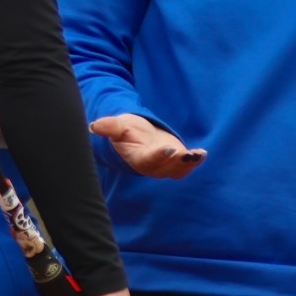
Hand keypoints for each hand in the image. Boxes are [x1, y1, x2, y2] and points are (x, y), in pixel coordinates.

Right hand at [89, 114, 207, 178]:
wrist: (137, 137)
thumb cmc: (126, 131)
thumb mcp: (118, 126)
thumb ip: (109, 127)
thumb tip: (94, 126)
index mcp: (137, 158)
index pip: (148, 160)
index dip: (158, 156)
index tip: (169, 149)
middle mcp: (152, 166)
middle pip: (166, 167)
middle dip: (177, 162)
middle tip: (186, 153)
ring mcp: (165, 166)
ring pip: (178, 170)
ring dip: (189, 164)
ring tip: (198, 154)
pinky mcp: (176, 162)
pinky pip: (186, 166)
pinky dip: (195, 161)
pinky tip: (201, 153)